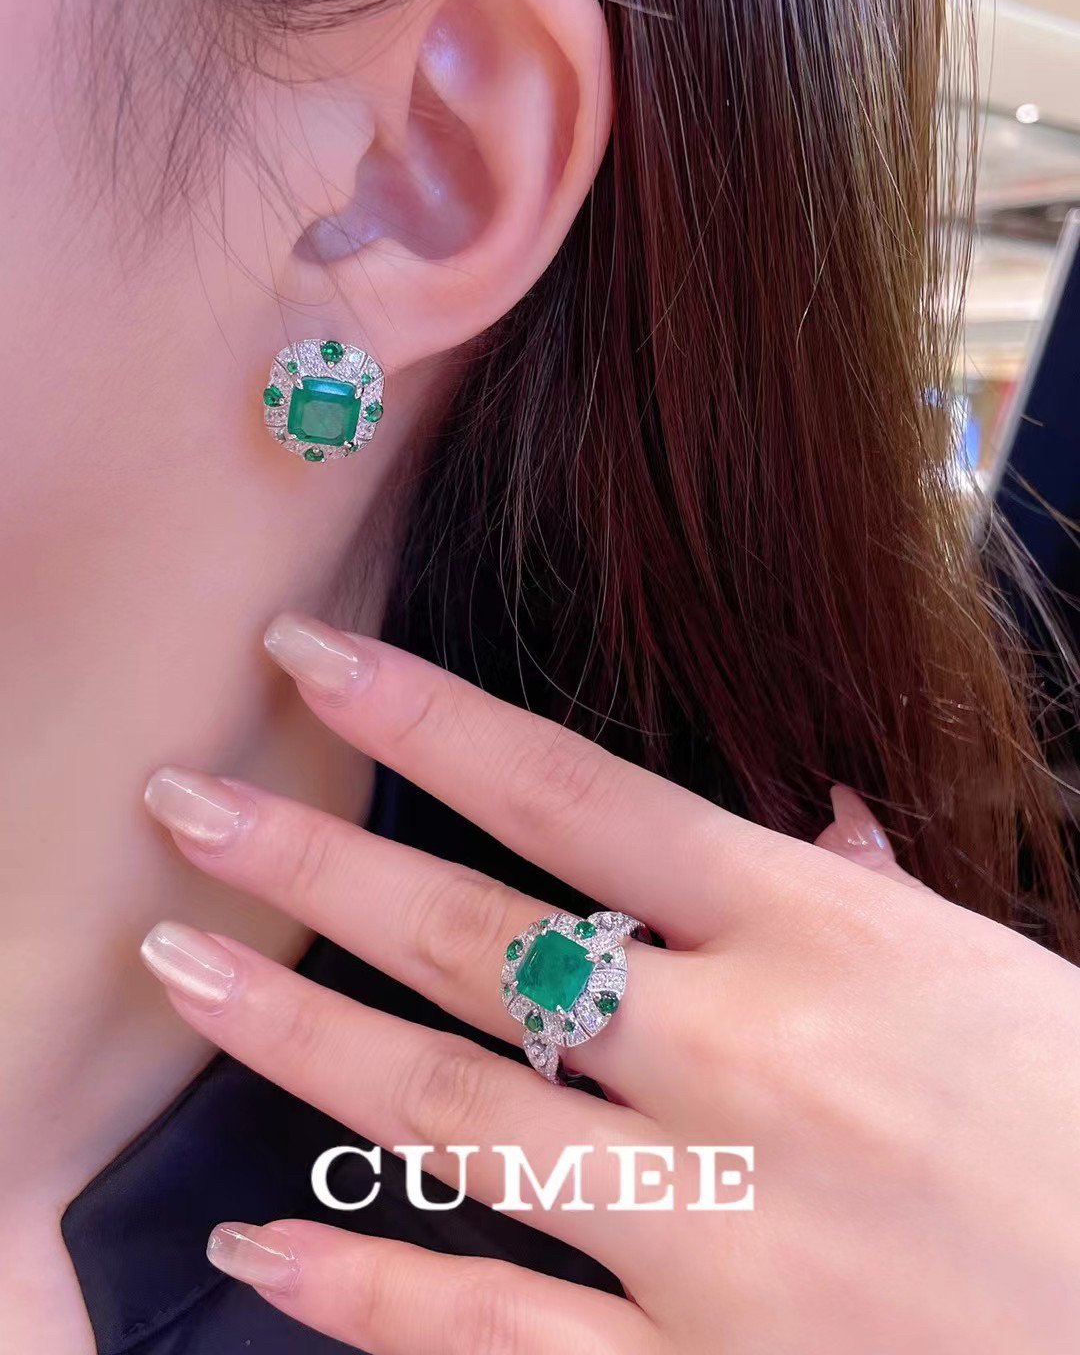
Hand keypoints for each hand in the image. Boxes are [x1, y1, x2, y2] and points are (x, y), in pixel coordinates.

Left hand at [140, 614, 1079, 1353]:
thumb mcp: (992, 970)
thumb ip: (873, 895)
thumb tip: (817, 819)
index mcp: (823, 935)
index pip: (577, 793)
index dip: (426, 718)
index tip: (311, 658)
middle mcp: (746, 1062)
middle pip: (479, 942)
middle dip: (312, 863)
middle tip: (186, 805)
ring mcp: (712, 1227)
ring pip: (449, 1116)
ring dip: (294, 1039)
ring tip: (179, 972)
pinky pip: (495, 1332)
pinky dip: (363, 1290)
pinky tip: (258, 1243)